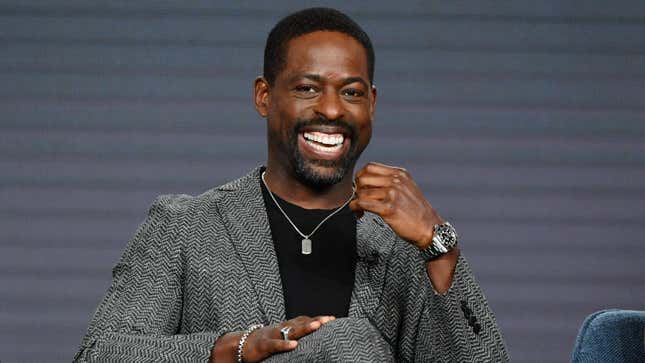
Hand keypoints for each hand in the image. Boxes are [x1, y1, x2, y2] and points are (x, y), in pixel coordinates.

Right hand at [211, 315, 334, 362]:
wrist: (236, 345)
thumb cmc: (260, 343)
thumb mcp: (277, 338)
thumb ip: (291, 335)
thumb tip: (307, 336)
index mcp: (283, 327)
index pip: (302, 320)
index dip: (316, 319)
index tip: (331, 319)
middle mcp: (279, 328)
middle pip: (300, 323)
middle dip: (315, 321)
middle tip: (329, 320)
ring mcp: (271, 335)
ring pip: (290, 331)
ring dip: (304, 328)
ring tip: (318, 326)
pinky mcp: (263, 345)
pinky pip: (275, 345)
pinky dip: (284, 344)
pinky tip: (295, 345)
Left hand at [350, 162, 442, 248]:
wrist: (430, 228)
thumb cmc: (417, 211)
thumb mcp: (407, 187)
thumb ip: (391, 181)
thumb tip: (367, 182)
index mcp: (400, 173)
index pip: (370, 167)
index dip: (360, 176)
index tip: (359, 186)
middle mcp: (396, 181)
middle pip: (363, 177)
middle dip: (356, 188)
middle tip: (359, 198)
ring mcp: (393, 194)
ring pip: (362, 192)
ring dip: (356, 201)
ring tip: (360, 210)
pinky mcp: (389, 208)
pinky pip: (363, 203)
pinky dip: (356, 208)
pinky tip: (359, 213)